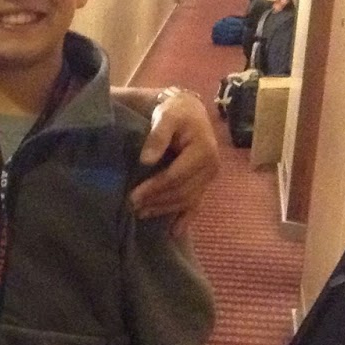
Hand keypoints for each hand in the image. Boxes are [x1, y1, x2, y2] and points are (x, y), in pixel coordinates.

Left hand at [131, 88, 218, 235]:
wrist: (190, 112)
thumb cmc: (176, 112)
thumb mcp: (166, 116)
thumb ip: (158, 135)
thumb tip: (146, 160)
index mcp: (204, 151)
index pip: (176, 176)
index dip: (154, 188)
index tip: (133, 196)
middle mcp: (211, 167)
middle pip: (181, 192)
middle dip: (157, 201)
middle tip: (133, 207)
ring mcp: (209, 178)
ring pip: (186, 200)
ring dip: (164, 209)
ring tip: (142, 213)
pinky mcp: (205, 183)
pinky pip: (196, 204)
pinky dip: (185, 219)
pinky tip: (174, 232)